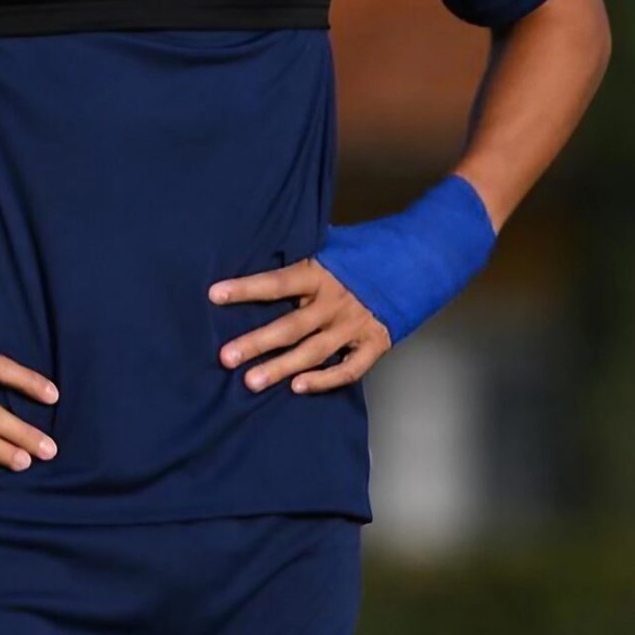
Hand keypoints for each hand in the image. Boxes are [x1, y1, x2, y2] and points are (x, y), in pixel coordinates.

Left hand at [210, 259, 392, 394]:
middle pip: (290, 326)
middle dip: (256, 343)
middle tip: (226, 357)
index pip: (277, 282)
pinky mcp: (375, 343)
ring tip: (251, 382)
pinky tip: (299, 387)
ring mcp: (356, 325)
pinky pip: (348, 369)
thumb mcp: (332, 246)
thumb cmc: (366, 252)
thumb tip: (261, 248)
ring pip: (313, 352)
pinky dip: (324, 380)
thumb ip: (302, 257)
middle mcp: (336, 301)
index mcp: (321, 273)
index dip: (246, 288)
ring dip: (282, 368)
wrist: (419, 259)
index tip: (214, 295)